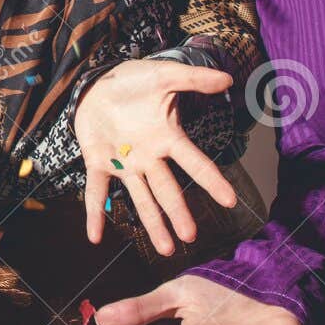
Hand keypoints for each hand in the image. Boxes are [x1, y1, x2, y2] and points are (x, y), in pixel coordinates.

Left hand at [73, 60, 238, 254]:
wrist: (97, 83)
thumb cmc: (133, 82)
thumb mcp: (163, 76)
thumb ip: (193, 79)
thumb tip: (227, 79)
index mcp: (166, 138)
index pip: (195, 163)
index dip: (212, 180)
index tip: (230, 200)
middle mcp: (148, 157)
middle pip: (166, 189)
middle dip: (178, 212)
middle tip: (190, 236)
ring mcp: (123, 163)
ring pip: (140, 198)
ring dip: (151, 223)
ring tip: (165, 249)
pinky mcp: (98, 163)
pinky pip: (97, 191)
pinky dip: (95, 213)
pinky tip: (94, 236)